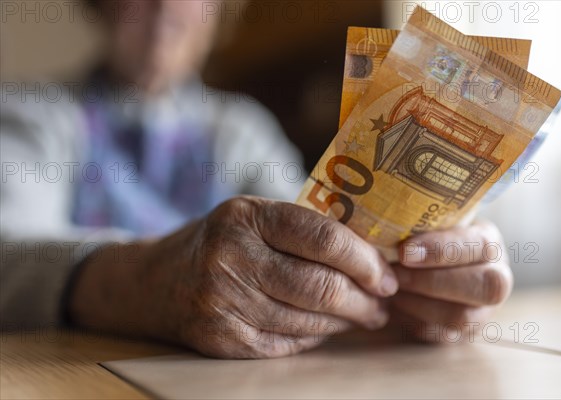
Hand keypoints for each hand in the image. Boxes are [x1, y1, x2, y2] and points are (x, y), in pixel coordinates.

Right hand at [69, 197, 398, 357]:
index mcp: (246, 217)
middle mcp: (230, 258)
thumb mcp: (255, 217)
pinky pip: (288, 343)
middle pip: (320, 286)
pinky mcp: (222, 339)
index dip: (364, 261)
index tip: (387, 275)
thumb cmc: (222, 242)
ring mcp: (223, 302)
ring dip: (346, 321)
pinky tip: (328, 327)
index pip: (323, 239)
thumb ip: (305, 228)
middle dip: (364, 299)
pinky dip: (317, 336)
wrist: (159, 280)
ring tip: (365, 315)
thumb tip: (372, 256)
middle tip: (383, 302)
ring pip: (308, 320)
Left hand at [389, 220, 512, 342]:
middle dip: (430, 282)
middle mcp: (497, 276)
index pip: (477, 245)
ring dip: (419, 305)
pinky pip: (443, 336)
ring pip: (461, 316)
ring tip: (390, 292)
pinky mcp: (466, 333)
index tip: (404, 252)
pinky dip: (415, 323)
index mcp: (489, 241)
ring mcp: (485, 309)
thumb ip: (417, 224)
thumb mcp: (429, 222)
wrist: (432, 264)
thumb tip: (386, 229)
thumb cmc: (426, 237)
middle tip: (393, 276)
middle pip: (481, 287)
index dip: (441, 250)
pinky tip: (394, 308)